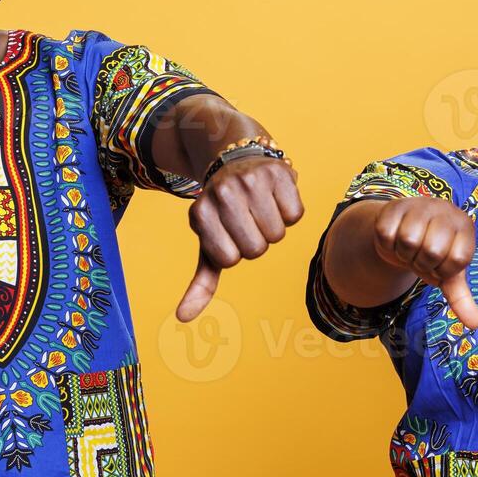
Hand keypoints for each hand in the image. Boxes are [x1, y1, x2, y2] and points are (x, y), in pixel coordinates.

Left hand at [176, 157, 303, 320]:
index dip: (235, 252)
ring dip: (274, 228)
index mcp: (200, 213)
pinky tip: (275, 197)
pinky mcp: (278, 172)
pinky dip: (289, 211)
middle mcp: (223, 194)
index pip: (230, 260)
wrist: (237, 159)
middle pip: (256, 249)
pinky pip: (296, 214)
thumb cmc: (224, 212)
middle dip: (256, 241)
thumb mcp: (208, 243)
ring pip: (278, 234)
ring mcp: (250, 180)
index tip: (229, 233)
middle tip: (247, 221)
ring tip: (261, 208)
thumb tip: (182, 317)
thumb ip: (201, 281)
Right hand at [371, 197, 477, 329]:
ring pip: (409, 240)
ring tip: (409, 249)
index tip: (439, 265)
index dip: (443, 271)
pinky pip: (388, 233)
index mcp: (465, 226)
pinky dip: (388, 245)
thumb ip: (461, 298)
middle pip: (432, 250)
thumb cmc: (432, 254)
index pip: (458, 260)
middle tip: (421, 258)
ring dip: (404, 254)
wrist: (403, 232)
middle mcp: (446, 210)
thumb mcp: (448, 274)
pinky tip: (394, 239)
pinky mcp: (394, 206)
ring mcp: (420, 205)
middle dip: (422, 263)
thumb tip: (475, 325)